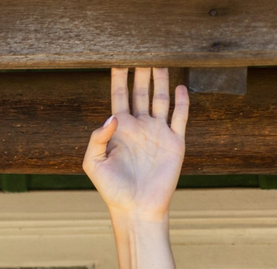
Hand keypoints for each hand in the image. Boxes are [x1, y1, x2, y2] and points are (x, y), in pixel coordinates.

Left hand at [83, 68, 187, 222]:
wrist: (137, 208)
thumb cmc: (112, 189)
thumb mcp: (94, 163)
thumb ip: (97, 138)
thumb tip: (112, 116)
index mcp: (119, 131)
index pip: (118, 98)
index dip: (118, 81)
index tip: (118, 61)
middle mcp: (139, 128)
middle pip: (141, 94)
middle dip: (141, 74)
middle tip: (142, 52)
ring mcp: (158, 133)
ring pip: (161, 100)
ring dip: (161, 82)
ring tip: (160, 62)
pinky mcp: (175, 142)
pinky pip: (180, 117)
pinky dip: (181, 102)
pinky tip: (180, 86)